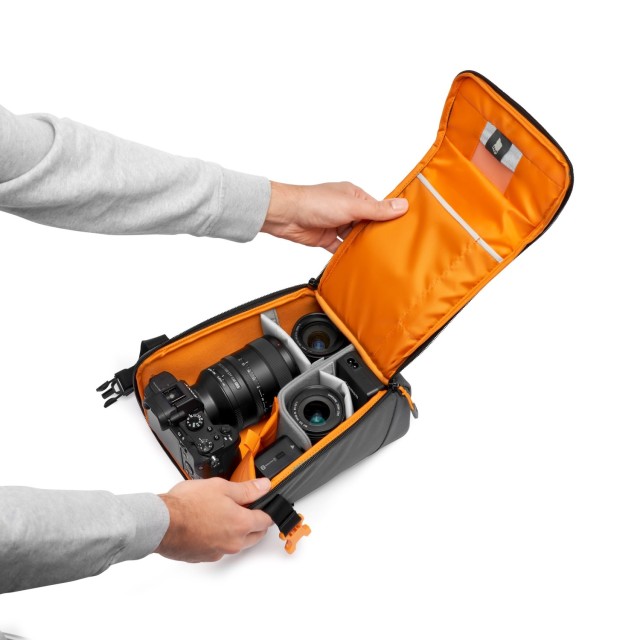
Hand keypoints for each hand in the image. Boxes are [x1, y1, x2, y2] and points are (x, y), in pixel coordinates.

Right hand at [155, 477, 272, 561]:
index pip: (266, 521)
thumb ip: (246, 489)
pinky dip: (219, 538)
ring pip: (237, 543)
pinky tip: (208, 525)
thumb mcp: (221, 487)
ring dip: (236, 531)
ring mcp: (218, 552)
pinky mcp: (204, 557)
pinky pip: (219, 548)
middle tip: (248, 508)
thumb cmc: (187, 505)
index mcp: (241, 524)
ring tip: (224, 514)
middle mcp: (233, 543)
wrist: (161, 524)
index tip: (266, 505)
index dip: (268, 510)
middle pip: (255, 535)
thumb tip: (264, 487)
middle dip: (255, 522)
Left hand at [262, 181, 408, 251]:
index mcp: (354, 195)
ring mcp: (336, 224)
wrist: (285, 215)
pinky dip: (348, 254)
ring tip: (380, 257)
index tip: (404, 230)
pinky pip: (340, 248)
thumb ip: (377, 209)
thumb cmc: (315, 203)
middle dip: (376, 234)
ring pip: (354, 237)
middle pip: (367, 224)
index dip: (389, 218)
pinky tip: (359, 262)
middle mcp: (346, 208)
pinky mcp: (326, 238)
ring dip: (362, 245)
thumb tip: (403, 205)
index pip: (377, 208)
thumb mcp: (352, 206)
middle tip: (394, 248)